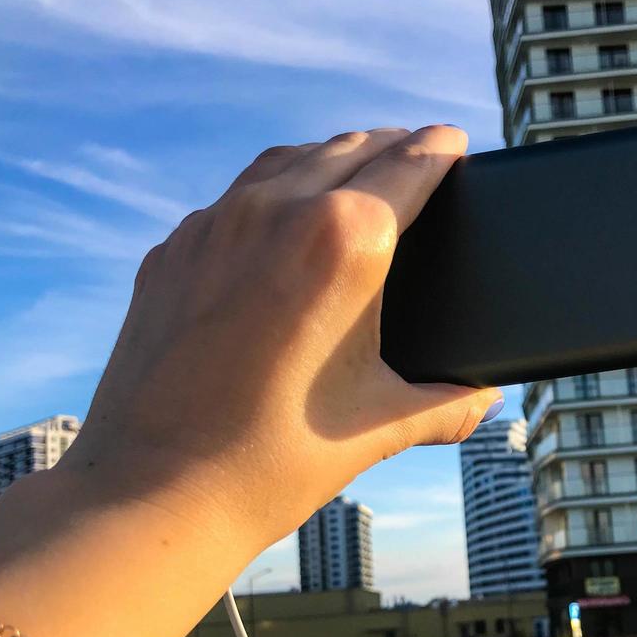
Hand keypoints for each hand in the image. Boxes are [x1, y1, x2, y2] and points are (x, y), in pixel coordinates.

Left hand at [61, 125, 502, 554]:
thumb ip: (447, 405)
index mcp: (345, 242)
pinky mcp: (172, 252)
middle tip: (419, 157)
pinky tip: (283, 224)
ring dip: (333, 157)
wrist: (152, 493)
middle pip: (353, 147)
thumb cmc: (270, 464)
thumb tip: (483, 399)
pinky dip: (273, 193)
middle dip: (394, 147)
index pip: (413, 164)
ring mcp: (214, 225)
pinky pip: (235, 199)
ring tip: (359, 175)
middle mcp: (276, 210)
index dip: (444, 150)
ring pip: (288, 160)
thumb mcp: (378, 427)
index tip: (456, 144)